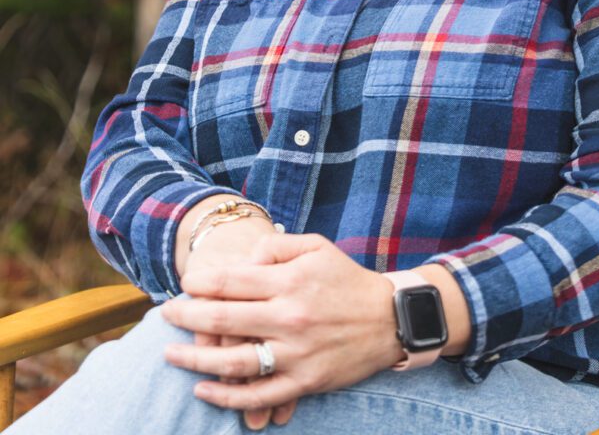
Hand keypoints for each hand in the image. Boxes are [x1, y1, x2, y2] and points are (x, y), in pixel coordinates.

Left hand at [161, 233, 401, 413]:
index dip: (200, 283)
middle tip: (164, 316)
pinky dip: (227, 396)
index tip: (183, 285)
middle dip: (187, 317)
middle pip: (224, 319)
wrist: (389, 319)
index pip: (231, 281)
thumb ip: (276, 246)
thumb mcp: (316, 247)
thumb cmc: (346, 278)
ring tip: (172, 355)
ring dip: (196, 359)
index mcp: (290, 281)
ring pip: (234, 362)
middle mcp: (289, 317)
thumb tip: (243, 260)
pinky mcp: (305, 382)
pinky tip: (204, 389)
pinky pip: (258, 395)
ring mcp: (296, 353)